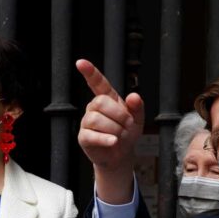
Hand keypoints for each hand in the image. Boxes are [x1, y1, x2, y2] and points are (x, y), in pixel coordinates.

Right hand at [76, 59, 143, 202]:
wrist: (120, 156)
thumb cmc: (126, 134)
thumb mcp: (138, 119)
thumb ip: (137, 107)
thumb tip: (134, 96)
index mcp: (107, 99)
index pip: (97, 82)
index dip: (90, 72)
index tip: (80, 62)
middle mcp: (94, 108)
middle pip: (101, 102)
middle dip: (119, 115)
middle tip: (127, 125)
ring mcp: (87, 122)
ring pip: (97, 119)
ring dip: (115, 129)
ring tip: (120, 136)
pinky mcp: (84, 137)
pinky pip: (92, 135)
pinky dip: (105, 139)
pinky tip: (113, 142)